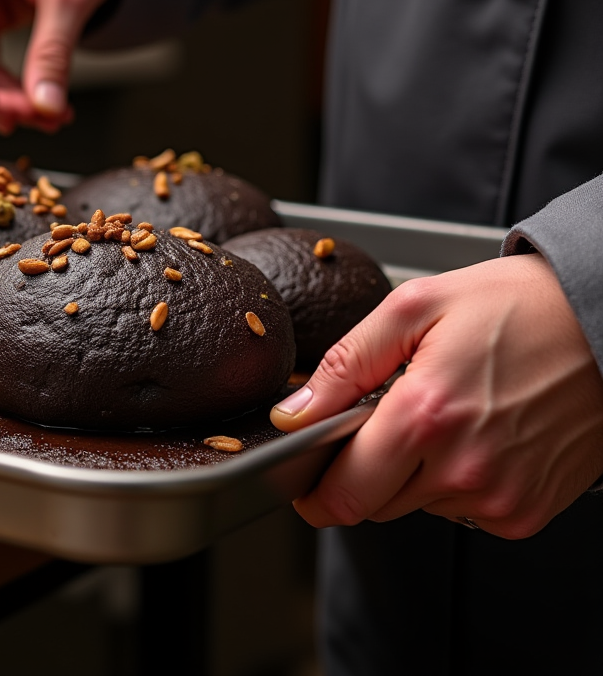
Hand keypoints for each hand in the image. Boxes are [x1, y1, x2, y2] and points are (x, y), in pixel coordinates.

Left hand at [271, 253, 602, 538]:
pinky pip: (462, 512)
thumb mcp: (414, 308)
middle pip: (374, 504)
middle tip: (392, 416)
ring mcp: (499, 498)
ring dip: (413, 473)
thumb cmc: (519, 307)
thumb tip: (293, 415)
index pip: (342, 495)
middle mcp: (463, 469)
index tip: (307, 477)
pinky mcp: (526, 512)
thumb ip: (343, 365)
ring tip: (447, 414)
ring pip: (417, 506)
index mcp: (426, 417)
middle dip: (365, 468)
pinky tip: (479, 435)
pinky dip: (456, 482)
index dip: (314, 490)